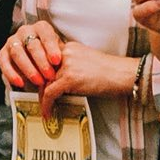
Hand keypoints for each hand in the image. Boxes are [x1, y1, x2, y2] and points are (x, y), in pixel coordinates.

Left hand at [0, 20, 139, 116]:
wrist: (124, 74)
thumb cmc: (110, 72)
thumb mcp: (87, 62)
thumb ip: (71, 66)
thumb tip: (58, 82)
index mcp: (70, 47)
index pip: (46, 57)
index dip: (39, 72)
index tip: (36, 83)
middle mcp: (66, 53)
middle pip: (42, 69)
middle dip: (37, 85)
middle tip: (36, 98)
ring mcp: (67, 65)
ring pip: (44, 82)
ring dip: (41, 97)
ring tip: (43, 108)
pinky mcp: (70, 78)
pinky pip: (50, 93)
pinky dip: (46, 104)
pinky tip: (47, 113)